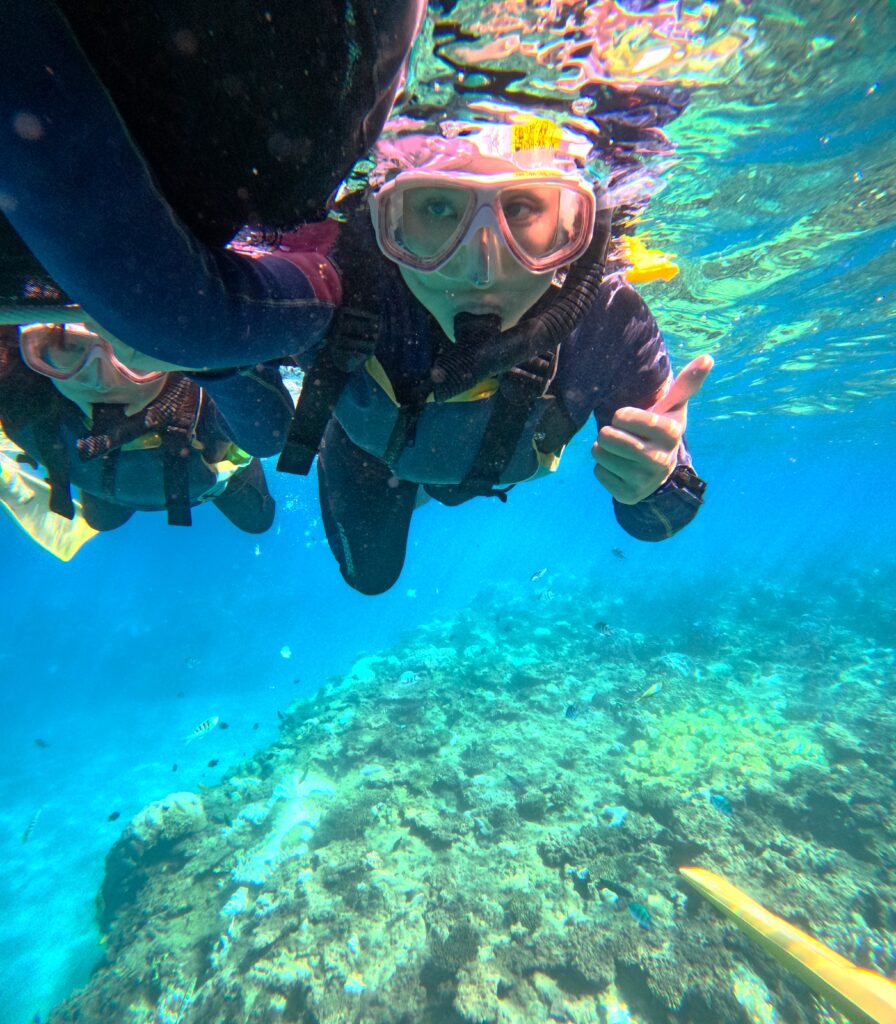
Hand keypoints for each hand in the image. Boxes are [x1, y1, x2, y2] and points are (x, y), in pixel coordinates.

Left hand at [592, 354, 712, 504]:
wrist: (659, 470)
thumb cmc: (660, 429)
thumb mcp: (673, 407)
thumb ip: (686, 384)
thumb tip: (708, 357)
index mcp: (670, 434)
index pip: (628, 417)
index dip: (622, 416)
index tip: (625, 417)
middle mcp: (660, 460)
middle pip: (611, 439)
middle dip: (607, 432)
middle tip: (616, 433)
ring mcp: (645, 481)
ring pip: (602, 455)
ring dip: (602, 448)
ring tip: (615, 447)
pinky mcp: (628, 495)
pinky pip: (599, 474)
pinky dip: (602, 467)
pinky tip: (617, 466)